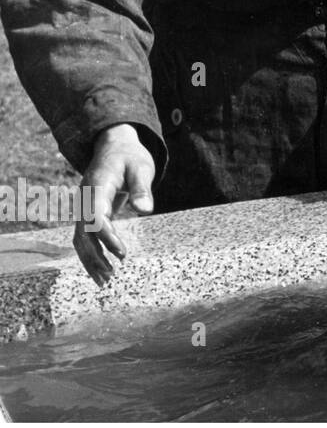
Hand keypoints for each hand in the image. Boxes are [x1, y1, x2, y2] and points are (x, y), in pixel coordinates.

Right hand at [73, 124, 155, 286]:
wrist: (114, 146)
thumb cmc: (130, 156)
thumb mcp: (141, 166)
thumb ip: (141, 188)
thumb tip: (145, 210)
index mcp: (97, 187)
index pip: (96, 217)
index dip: (107, 237)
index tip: (121, 254)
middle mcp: (85, 200)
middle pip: (83, 234)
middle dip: (95, 256)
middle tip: (111, 276)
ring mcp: (83, 208)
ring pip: (80, 239)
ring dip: (90, 260)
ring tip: (105, 281)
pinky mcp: (88, 213)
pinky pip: (85, 237)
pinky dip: (91, 254)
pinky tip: (101, 270)